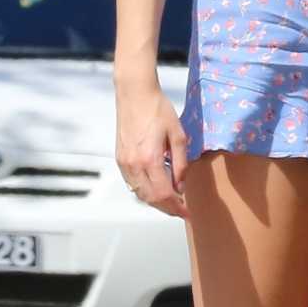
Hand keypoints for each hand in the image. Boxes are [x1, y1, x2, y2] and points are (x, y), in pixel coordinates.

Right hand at [115, 84, 187, 217]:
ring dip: (155, 202)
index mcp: (150, 159)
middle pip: (150, 198)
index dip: (177, 207)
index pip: (164, 194)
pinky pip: (131, 183)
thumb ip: (181, 163)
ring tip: (170, 202)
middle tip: (181, 211)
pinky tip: (155, 189)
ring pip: (139, 193)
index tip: (187, 213)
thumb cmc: (158, 109)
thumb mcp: (178, 135)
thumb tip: (181, 186)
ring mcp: (124, 162)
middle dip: (167, 208)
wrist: (135, 93)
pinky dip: (144, 192)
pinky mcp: (120, 158)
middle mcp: (134, 164)